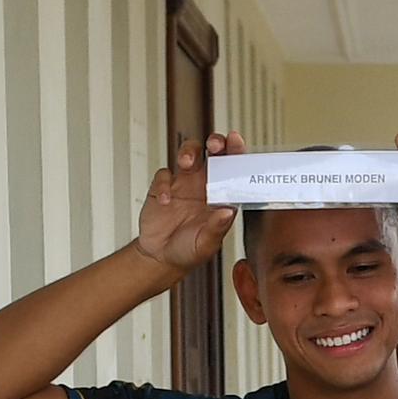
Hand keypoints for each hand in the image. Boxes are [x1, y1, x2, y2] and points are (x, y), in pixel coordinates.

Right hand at [131, 132, 242, 275]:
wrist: (160, 258)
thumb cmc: (189, 250)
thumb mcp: (205, 244)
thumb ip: (216, 229)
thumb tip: (227, 212)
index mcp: (221, 195)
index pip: (233, 168)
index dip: (235, 151)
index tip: (236, 141)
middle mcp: (204, 184)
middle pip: (212, 152)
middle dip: (215, 142)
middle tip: (214, 145)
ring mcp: (183, 183)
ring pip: (189, 153)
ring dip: (189, 152)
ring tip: (186, 163)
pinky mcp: (162, 187)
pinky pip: (163, 175)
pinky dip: (164, 184)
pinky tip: (165, 200)